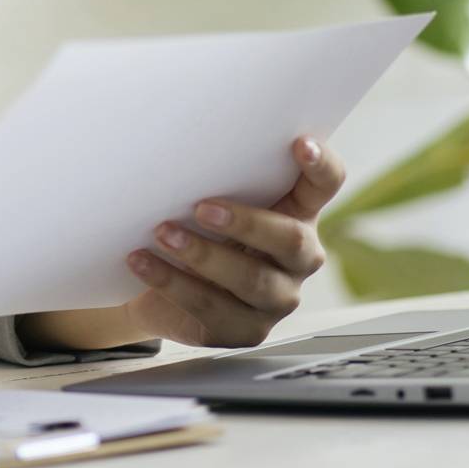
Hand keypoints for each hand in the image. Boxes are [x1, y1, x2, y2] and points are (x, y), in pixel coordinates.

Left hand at [121, 136, 345, 349]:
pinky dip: (171, 282)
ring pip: (251, 280)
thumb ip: (219, 175)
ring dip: (202, 255)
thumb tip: (181, 137)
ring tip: (162, 234)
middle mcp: (298, 258)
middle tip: (202, 207)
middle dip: (247, 223)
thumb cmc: (195, 228)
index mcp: (298, 213)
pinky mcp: (244, 331)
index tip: (300, 143)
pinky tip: (142, 262)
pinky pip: (210, 309)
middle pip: (292, 240)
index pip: (326, 184)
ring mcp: (276, 299)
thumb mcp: (213, 198)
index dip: (321, 165)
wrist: (158, 287)